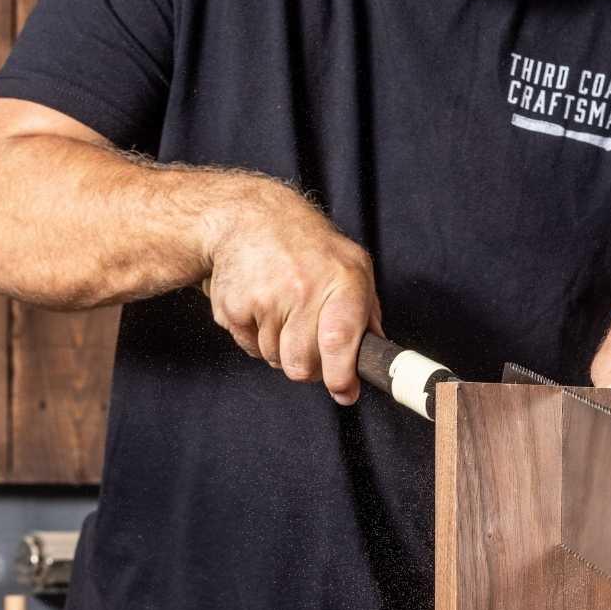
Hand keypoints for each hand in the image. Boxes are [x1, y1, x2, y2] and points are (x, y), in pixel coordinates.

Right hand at [202, 182, 381, 403]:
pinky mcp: (234, 306)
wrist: (252, 218)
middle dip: (309, 366)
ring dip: (282, 349)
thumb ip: (368, 314)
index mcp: (342, 280)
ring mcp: (265, 298)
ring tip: (285, 313)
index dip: (341, 375)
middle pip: (303, 365)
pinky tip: (263, 308)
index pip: (340, 339)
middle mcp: (303, 288)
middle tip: (311, 343)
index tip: (344, 391)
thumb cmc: (310, 248)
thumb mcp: (353, 268)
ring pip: (276, 360)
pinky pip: (250, 349)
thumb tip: (376, 356)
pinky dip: (257, 338)